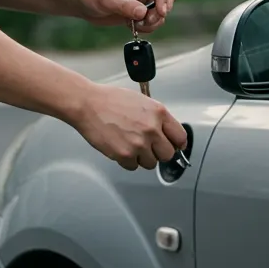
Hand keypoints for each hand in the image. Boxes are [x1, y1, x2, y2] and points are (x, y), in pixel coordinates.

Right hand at [73, 84, 188, 170]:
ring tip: (130, 144)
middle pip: (168, 154)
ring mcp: (139, 143)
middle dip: (158, 152)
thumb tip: (166, 132)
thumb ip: (156, 117)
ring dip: (142, 158)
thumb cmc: (110, 100)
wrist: (88, 104)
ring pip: (151, 163)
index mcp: (159, 113)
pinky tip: (121, 147)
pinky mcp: (125, 155)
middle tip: (148, 147)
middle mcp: (152, 129)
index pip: (180, 137)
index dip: (176, 144)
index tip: (174, 146)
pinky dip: (127, 161)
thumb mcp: (141, 101)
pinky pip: (133, 166)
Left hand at [74, 0, 175, 32]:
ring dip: (154, 21)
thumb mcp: (105, 0)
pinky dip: (148, 26)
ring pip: (161, 10)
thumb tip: (143, 13)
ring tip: (137, 25)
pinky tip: (134, 27)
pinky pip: (153, 20)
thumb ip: (124, 5)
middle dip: (161, 10)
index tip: (161, 11)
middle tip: (147, 20)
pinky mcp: (139, 12)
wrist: (81, 3)